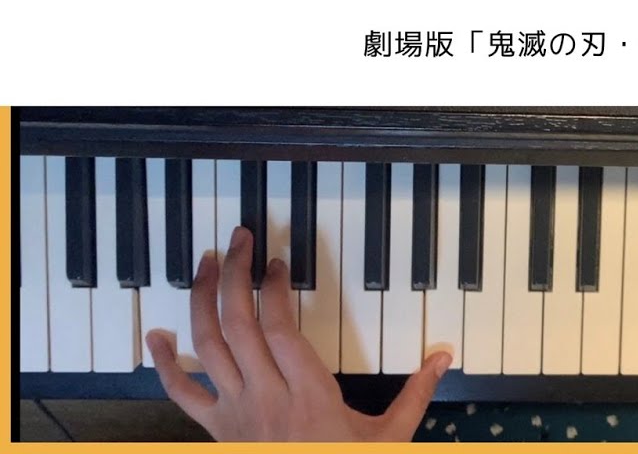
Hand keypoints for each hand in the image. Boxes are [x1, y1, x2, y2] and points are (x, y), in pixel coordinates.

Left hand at [145, 226, 451, 440]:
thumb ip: (416, 393)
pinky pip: (180, 394)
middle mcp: (265, 398)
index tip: (276, 262)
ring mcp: (236, 413)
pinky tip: (156, 336)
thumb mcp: (391, 438)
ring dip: (201, 301)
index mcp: (308, 395)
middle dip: (234, 275)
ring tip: (206, 264)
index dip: (274, 289)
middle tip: (239, 240)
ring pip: (207, 347)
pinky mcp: (218, 430)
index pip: (280, 328)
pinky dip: (163, 364)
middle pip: (238, 325)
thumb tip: (444, 357)